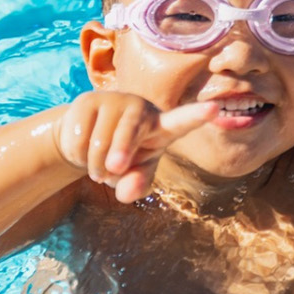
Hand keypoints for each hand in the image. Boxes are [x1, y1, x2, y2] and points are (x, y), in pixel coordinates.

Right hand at [54, 91, 219, 201]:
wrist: (85, 139)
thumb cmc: (121, 159)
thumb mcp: (133, 175)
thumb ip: (137, 185)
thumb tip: (128, 192)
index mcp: (162, 126)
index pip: (181, 122)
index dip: (196, 116)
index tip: (214, 109)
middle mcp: (140, 108)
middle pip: (131, 131)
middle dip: (120, 152)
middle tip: (111, 171)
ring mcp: (114, 101)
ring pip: (101, 140)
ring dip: (95, 165)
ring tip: (98, 169)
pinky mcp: (88, 101)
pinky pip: (79, 137)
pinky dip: (78, 156)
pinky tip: (82, 151)